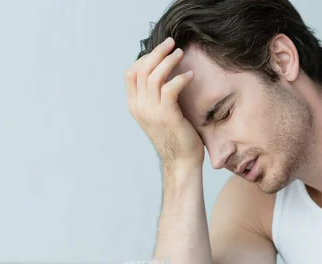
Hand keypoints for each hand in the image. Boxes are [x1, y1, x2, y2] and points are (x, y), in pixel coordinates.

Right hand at [125, 37, 203, 166]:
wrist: (180, 162)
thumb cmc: (175, 137)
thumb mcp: (159, 114)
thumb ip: (157, 97)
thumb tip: (165, 74)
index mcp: (135, 106)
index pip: (131, 73)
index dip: (145, 58)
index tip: (160, 51)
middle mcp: (140, 107)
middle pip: (142, 69)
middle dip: (157, 52)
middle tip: (171, 42)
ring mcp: (152, 112)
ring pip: (154, 76)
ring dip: (168, 61)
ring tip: (181, 53)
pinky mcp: (167, 116)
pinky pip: (170, 88)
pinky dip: (180, 78)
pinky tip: (190, 75)